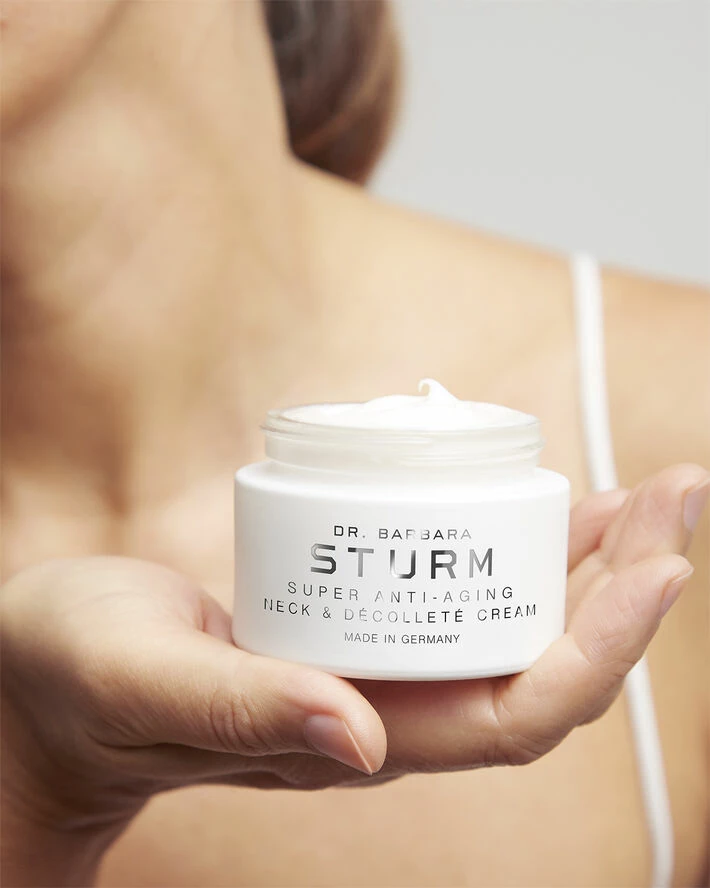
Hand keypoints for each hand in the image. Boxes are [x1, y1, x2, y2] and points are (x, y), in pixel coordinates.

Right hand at [1, 465, 705, 870]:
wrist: (49, 675)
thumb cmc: (80, 682)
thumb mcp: (142, 683)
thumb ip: (238, 712)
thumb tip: (356, 741)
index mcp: (349, 739)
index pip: (514, 717)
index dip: (599, 650)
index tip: (660, 563)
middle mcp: (381, 709)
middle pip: (541, 665)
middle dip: (626, 589)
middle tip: (681, 496)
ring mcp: (371, 663)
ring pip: (511, 626)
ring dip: (591, 565)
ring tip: (651, 495)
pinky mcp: (348, 618)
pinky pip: (457, 588)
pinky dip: (515, 546)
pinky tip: (549, 505)